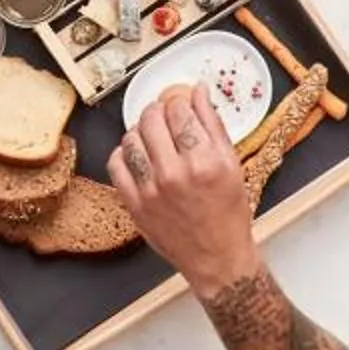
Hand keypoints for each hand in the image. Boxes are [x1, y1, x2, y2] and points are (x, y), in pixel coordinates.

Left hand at [110, 83, 256, 289]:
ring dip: (140, 129)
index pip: (179, 111)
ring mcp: (151, 190)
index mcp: (204, 161)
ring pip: (131, 138)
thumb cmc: (228, 214)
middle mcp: (175, 174)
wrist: (217, 258)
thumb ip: (213, 124)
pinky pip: (116, 165)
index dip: (178, 100)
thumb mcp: (232, 165)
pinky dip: (123, 153)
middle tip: (164, 115)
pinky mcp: (134, 204)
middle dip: (158, 110)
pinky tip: (136, 154)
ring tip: (151, 135)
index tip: (180, 103)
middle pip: (152, 119)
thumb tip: (199, 91)